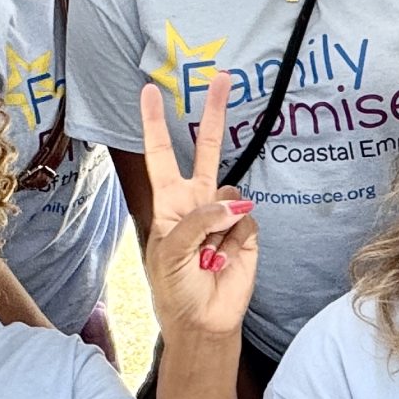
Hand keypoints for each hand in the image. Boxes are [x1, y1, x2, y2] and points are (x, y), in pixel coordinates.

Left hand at [139, 73, 257, 339]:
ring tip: (208, 253)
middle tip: (222, 78)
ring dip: (218, 223)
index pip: (161, 154)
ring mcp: (224, 215)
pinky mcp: (248, 232)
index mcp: (169, 202)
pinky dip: (236, 239)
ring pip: (230, 193)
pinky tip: (226, 258)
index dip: (155, 123)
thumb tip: (236, 205)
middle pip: (207, 149)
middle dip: (214, 114)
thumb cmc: (175, 287)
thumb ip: (199, 220)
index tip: (150, 91)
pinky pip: (246, 221)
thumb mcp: (171, 250)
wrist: (203, 320)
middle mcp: (197, 202)